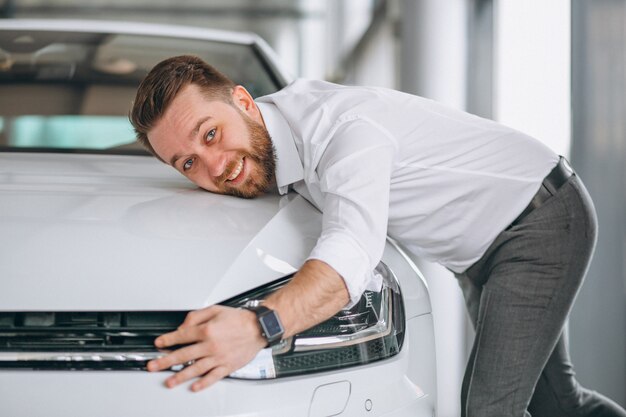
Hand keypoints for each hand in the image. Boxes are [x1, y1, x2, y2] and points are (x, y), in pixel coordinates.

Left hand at [146, 305, 265, 391]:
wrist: (258, 328)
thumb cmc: (238, 319)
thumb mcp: (215, 309)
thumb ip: (196, 316)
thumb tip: (183, 326)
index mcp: (207, 330)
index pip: (181, 336)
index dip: (167, 340)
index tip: (159, 344)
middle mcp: (211, 345)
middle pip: (183, 355)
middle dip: (165, 361)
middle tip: (154, 366)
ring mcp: (219, 357)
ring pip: (195, 369)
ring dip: (180, 376)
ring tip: (169, 381)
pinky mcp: (227, 365)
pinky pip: (213, 376)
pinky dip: (203, 383)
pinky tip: (194, 387)